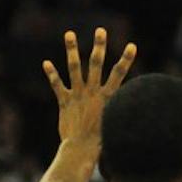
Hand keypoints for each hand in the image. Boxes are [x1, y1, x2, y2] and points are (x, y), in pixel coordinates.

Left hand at [42, 27, 136, 150]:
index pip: (120, 75)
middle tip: (100, 30)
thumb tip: (136, 117)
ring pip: (74, 68)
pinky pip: (57, 85)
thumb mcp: (115, 126)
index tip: (132, 45)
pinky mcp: (65, 102)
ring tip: (70, 34)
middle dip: (99, 46)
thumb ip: (120, 115)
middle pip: (96, 64)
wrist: (81, 151)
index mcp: (108, 98)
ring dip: (72, 49)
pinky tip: (46, 63)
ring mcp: (78, 95)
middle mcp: (93, 92)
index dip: (126, 59)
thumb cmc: (102, 144)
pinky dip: (52, 74)